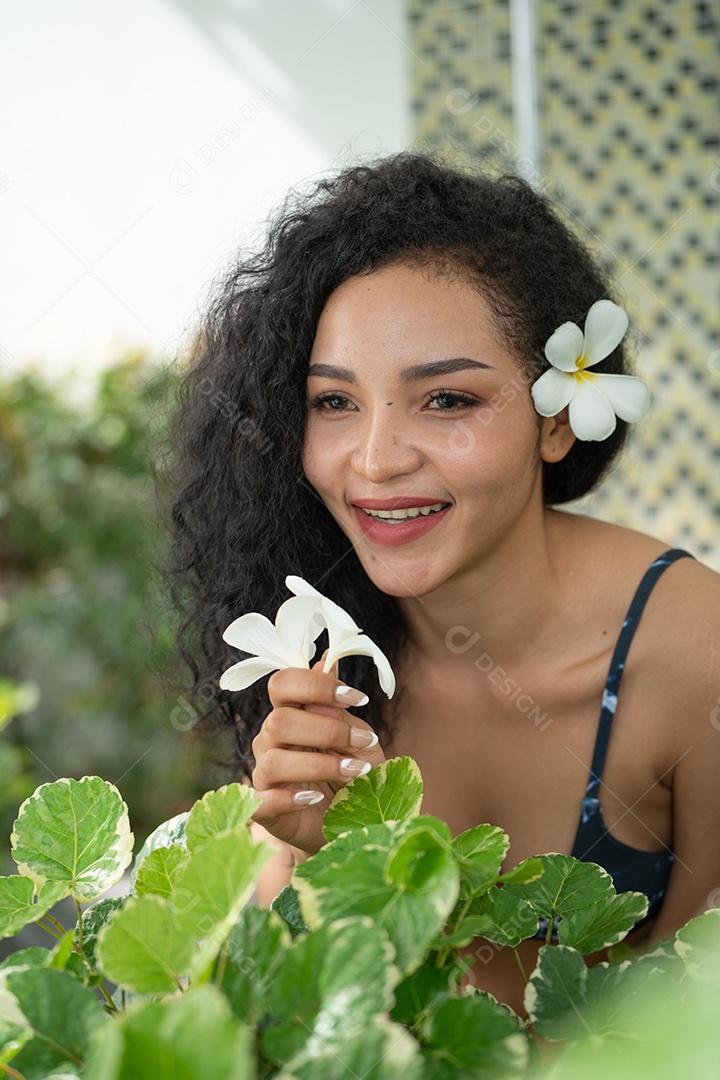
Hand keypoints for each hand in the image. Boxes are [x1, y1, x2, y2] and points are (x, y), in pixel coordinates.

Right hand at [251, 662, 384, 853]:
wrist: (353, 824)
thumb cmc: (355, 775)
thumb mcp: (359, 739)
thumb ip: (339, 708)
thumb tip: (325, 663)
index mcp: (292, 714)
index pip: (283, 684)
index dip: (315, 685)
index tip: (355, 697)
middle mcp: (271, 740)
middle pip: (279, 720)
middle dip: (328, 729)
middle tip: (363, 741)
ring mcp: (263, 775)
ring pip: (274, 760)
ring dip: (320, 764)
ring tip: (354, 772)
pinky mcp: (263, 810)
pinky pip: (263, 800)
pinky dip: (291, 798)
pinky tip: (316, 797)